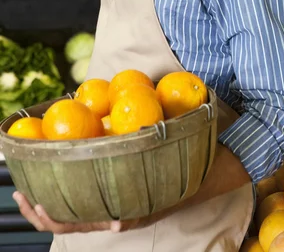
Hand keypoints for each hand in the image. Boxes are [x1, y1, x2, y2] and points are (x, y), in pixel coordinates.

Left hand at [13, 192, 139, 233]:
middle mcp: (77, 220)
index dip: (49, 218)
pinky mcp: (75, 203)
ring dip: (31, 206)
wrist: (135, 212)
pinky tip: (38, 185)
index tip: (39, 206)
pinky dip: (43, 197)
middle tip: (19, 194)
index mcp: (86, 223)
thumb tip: (117, 226)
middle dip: (30, 212)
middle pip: (47, 224)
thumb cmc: (132, 212)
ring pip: (47, 216)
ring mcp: (74, 213)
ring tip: (20, 191)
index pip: (63, 226)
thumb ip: (125, 221)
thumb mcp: (132, 217)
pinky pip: (55, 205)